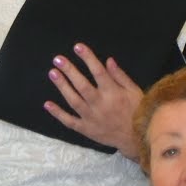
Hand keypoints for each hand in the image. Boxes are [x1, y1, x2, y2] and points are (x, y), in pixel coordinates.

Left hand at [44, 44, 144, 159]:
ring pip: (73, 100)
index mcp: (113, 93)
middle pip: (81, 85)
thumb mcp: (134, 91)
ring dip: (62, 86)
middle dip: (69, 70)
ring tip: (52, 73)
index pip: (98, 72)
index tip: (78, 47)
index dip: (88, 58)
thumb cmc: (138, 111)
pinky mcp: (86, 129)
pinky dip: (58, 113)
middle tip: (58, 59)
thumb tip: (108, 60)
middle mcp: (100, 104)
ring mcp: (91, 117)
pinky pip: (69, 121)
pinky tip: (47, 104)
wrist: (137, 139)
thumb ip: (120, 76)